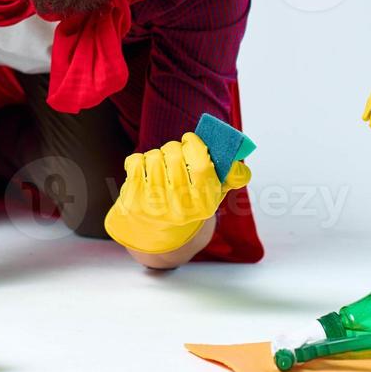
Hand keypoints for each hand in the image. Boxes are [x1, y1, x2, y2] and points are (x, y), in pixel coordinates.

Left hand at [104, 133, 250, 253]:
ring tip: (161, 165)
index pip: (203, 167)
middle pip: (174, 156)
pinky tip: (144, 172)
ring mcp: (154, 205)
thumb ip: (231, 177)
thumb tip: (237, 163)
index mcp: (204, 205)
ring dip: (157, 154)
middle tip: (175, 152)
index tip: (190, 140)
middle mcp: (179, 208)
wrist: (157, 231)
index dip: (195, 146)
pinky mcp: (133, 200)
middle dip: (174, 147)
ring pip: (154, 157)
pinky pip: (135, 162)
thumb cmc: (189, 202)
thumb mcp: (214, 194)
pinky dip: (139, 160)